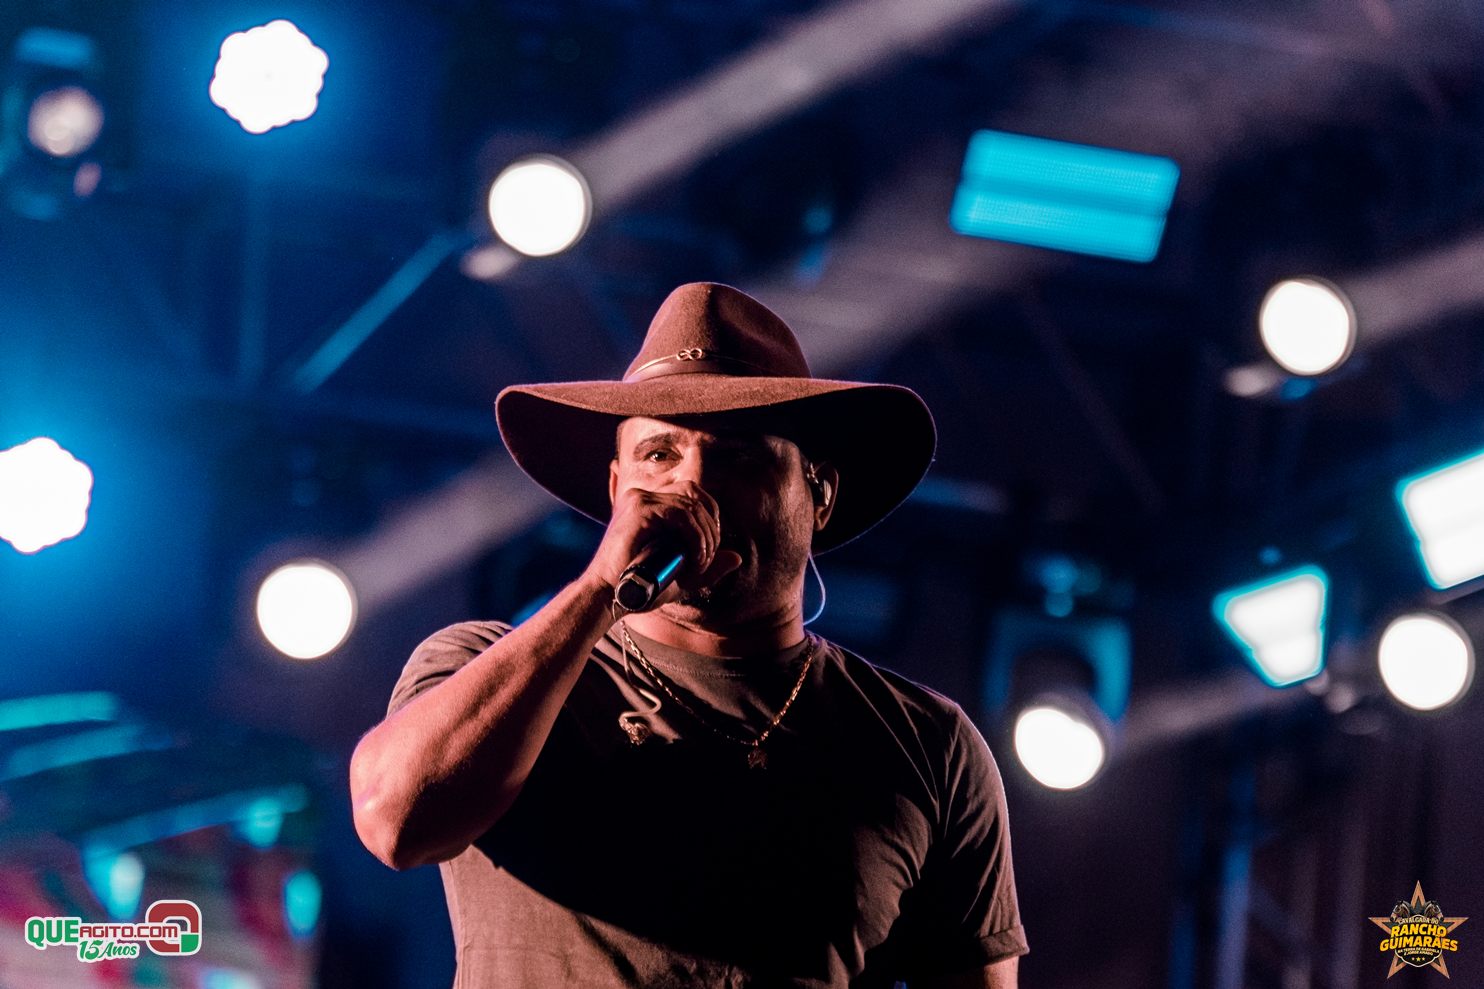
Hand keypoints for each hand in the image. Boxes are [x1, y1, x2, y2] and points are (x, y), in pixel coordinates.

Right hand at [585, 481, 741, 607]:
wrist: (608, 597)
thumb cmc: (640, 589)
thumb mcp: (682, 577)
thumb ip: (707, 567)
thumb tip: (738, 558)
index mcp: (650, 504)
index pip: (694, 495)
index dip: (711, 519)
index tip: (709, 551)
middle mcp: (644, 496)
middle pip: (696, 495)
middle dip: (711, 529)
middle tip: (706, 560)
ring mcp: (640, 500)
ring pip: (692, 505)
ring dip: (705, 537)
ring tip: (700, 564)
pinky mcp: (639, 510)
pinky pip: (681, 514)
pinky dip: (695, 537)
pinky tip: (694, 558)